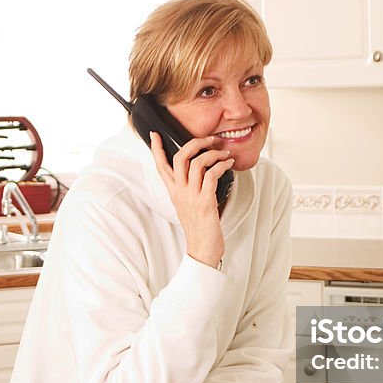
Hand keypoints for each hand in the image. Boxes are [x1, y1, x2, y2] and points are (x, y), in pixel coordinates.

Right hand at [150, 131, 233, 267]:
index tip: (155, 134)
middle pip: (179, 157)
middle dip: (195, 142)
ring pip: (197, 163)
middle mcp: (180, 192)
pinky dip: (221, 166)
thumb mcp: (188, 204)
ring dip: (213, 154)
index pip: (161, 166)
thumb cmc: (199, 226)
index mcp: (174, 192)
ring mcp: (192, 197)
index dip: (156, 149)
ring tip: (224, 154)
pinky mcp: (205, 203)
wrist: (202, 249)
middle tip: (209, 139)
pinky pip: (211, 176)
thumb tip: (200, 172)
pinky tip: (228, 165)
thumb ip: (188, 188)